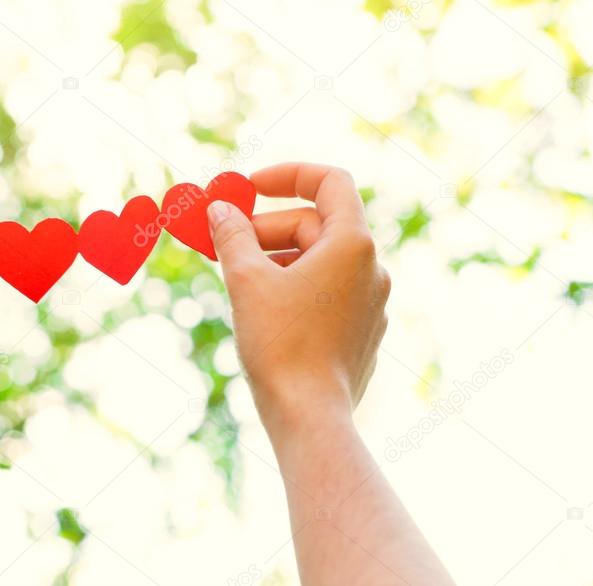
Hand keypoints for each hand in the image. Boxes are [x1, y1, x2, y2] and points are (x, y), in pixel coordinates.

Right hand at [207, 162, 389, 434]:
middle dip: (267, 227)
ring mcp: (371, 303)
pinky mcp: (362, 333)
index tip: (249, 187)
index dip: (288, 175)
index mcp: (353, 245)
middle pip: (317, 224)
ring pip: (320, 261)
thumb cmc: (281, 345)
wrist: (310, 417)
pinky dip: (294, 287)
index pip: (330, 182)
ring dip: (277, 258)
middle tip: (225, 243)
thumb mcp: (246, 281)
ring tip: (238, 279)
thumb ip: (233, 236)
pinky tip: (262, 310)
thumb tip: (220, 210)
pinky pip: (327, 292)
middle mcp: (372, 269)